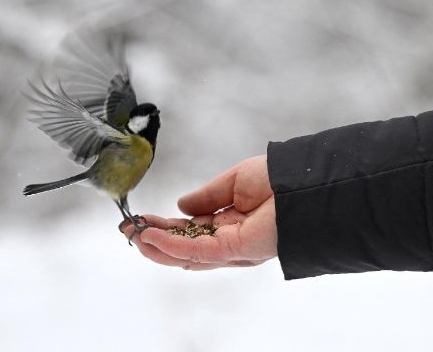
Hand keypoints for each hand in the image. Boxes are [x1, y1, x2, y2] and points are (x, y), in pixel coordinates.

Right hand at [124, 155, 277, 269]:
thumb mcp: (232, 181)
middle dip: (153, 239)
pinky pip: (196, 251)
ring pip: (185, 254)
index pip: (189, 230)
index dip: (163, 226)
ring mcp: (231, 248)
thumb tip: (180, 205)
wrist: (305, 184)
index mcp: (229, 223)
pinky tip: (151, 237)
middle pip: (183, 247)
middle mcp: (228, 240)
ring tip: (132, 235)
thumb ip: (206, 195)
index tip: (140, 219)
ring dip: (155, 246)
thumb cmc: (279, 178)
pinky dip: (171, 245)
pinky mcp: (233, 250)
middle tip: (127, 229)